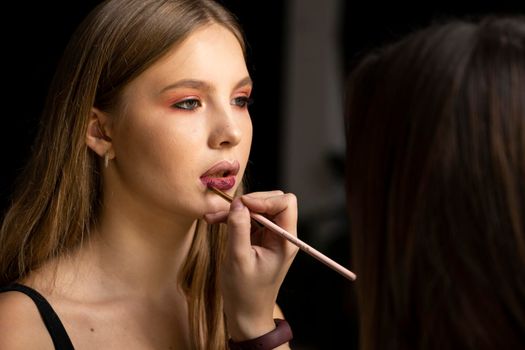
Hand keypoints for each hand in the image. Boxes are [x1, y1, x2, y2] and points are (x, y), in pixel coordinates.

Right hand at [203, 191, 298, 340]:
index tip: (243, 206)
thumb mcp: (238, 259)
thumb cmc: (245, 292)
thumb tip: (238, 203)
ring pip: (258, 208)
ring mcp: (270, 236)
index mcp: (285, 241)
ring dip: (237, 210)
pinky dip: (233, 218)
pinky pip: (249, 219)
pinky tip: (214, 221)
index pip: (286, 203)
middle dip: (250, 202)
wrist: (246, 314)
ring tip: (213, 217)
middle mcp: (281, 235)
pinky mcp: (259, 239)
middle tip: (228, 211)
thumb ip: (238, 228)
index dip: (265, 199)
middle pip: (273, 201)